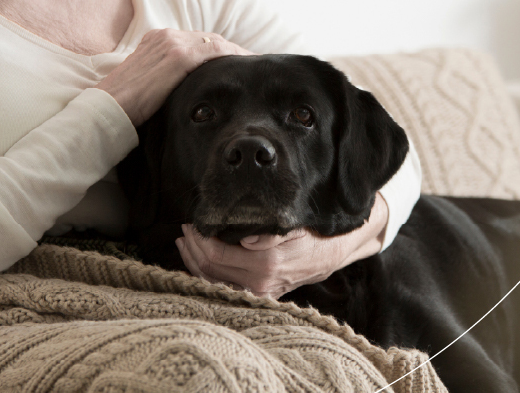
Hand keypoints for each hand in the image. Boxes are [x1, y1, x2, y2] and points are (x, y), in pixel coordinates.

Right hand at [96, 29, 250, 125]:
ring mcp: (171, 43)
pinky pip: (214, 51)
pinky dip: (232, 56)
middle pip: (208, 39)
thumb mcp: (146, 83)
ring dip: (236, 54)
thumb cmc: (125, 104)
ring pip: (215, 43)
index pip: (196, 41)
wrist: (108, 108)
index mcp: (155, 40)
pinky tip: (245, 66)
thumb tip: (186, 90)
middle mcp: (164, 36)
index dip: (217, 51)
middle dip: (231, 51)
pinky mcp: (178, 56)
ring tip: (253, 66)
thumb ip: (165, 78)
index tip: (234, 62)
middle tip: (250, 64)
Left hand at [175, 193, 390, 298]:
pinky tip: (199, 262)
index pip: (216, 254)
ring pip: (213, 282)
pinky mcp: (260, 296)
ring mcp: (258, 294)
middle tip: (185, 230)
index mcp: (264, 265)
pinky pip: (224, 289)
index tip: (191, 223)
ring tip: (186, 244)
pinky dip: (207, 276)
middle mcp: (258, 283)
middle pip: (209, 269)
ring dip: (194, 263)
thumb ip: (270, 233)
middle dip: (193, 248)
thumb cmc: (313, 235)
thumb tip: (247, 239)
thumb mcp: (294, 227)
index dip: (199, 239)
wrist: (334, 253)